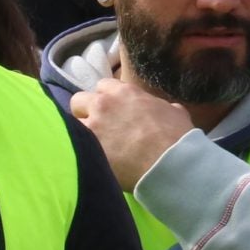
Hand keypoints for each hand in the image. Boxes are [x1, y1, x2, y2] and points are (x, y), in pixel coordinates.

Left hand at [69, 75, 194, 191]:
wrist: (169, 164)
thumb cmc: (176, 137)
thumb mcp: (175, 112)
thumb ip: (161, 106)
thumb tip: (168, 109)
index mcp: (124, 92)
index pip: (102, 86)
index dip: (105, 98)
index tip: (111, 111)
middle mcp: (103, 104)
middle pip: (79, 100)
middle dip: (85, 111)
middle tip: (97, 127)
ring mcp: (93, 126)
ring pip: (72, 123)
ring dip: (80, 132)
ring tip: (91, 145)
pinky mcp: (87, 148)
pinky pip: (74, 145)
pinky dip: (79, 151)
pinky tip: (89, 159)